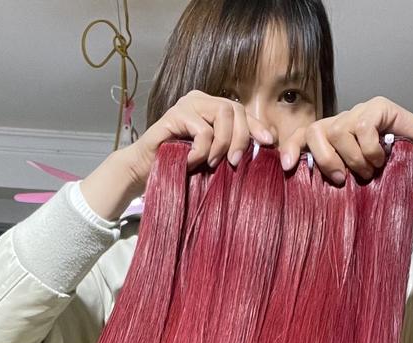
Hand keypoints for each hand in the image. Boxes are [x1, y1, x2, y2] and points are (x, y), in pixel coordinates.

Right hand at [126, 91, 274, 188]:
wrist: (143, 171)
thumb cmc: (177, 166)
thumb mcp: (209, 157)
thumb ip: (227, 149)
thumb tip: (259, 150)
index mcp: (210, 108)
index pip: (240, 111)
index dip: (256, 126)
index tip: (268, 143)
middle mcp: (200, 101)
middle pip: (234, 109)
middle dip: (240, 137)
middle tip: (234, 162)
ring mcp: (187, 105)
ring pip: (221, 114)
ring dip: (222, 143)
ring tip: (211, 163)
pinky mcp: (174, 115)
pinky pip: (201, 130)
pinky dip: (201, 150)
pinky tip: (191, 163)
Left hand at [279, 96, 412, 206]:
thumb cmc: (386, 175)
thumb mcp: (354, 181)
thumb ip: (333, 178)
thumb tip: (304, 193)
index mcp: (330, 140)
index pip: (303, 137)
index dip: (291, 148)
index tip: (287, 167)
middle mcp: (341, 122)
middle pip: (316, 132)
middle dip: (325, 160)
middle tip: (340, 179)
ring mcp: (359, 111)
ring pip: (340, 131)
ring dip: (354, 159)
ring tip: (369, 170)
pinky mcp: (378, 106)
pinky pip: (362, 127)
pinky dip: (370, 149)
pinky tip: (381, 158)